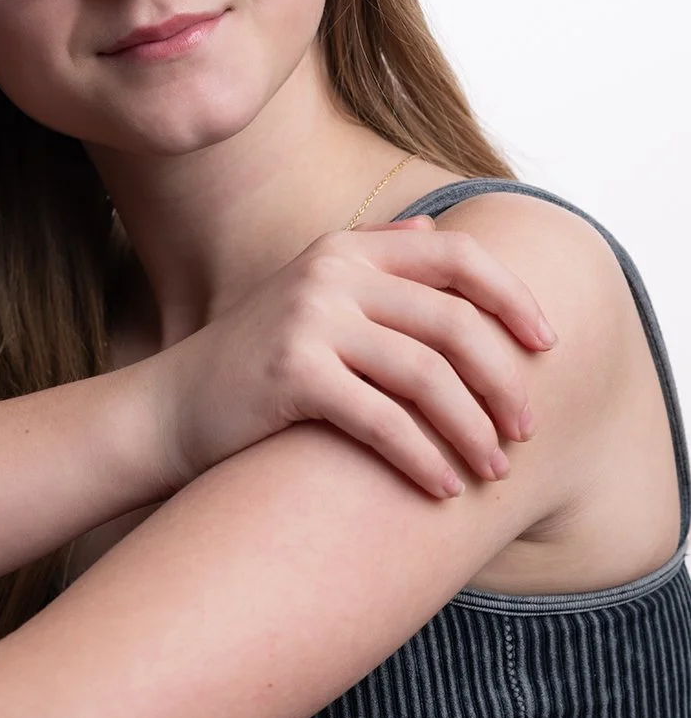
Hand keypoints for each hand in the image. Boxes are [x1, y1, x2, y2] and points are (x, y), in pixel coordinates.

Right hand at [148, 216, 556, 499]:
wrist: (171, 409)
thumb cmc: (255, 363)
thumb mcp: (314, 294)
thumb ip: (374, 259)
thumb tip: (435, 228)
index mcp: (347, 249)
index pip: (456, 256)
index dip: (513, 296)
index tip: (547, 343)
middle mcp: (332, 273)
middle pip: (454, 321)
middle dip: (503, 380)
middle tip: (526, 428)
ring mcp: (310, 319)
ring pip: (427, 375)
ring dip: (472, 429)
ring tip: (493, 470)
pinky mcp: (293, 372)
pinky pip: (384, 420)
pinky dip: (423, 459)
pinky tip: (443, 488)